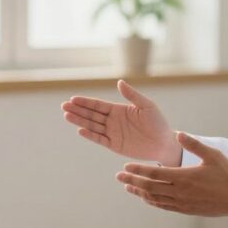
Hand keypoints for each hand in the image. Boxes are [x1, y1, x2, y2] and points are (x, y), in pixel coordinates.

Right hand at [62, 80, 181, 165]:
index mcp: (118, 109)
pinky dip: (90, 135)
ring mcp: (112, 133)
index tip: (73, 99)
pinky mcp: (114, 145)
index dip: (85, 102)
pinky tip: (80, 129)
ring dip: (80, 121)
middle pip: (91, 114)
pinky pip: (100, 139)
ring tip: (67, 115)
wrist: (164, 143)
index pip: (98, 105)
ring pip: (92, 126)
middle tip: (63, 106)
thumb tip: (119, 82)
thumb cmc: (157, 122)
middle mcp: (113, 121)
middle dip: (78, 110)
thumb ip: (132, 95)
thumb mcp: (146, 105)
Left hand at [116, 132, 227, 216]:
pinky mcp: (186, 210)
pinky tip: (146, 197)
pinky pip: (164, 206)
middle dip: (132, 180)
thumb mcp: (213, 155)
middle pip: (149, 187)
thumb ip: (194, 144)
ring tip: (128, 186)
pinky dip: (152, 201)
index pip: (154, 173)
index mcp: (184, 177)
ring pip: (154, 198)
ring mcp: (182, 203)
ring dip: (139, 192)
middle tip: (118, 176)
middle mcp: (180, 192)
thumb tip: (178, 134)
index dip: (138, 170)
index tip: (126, 166)